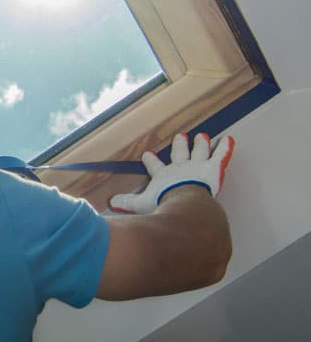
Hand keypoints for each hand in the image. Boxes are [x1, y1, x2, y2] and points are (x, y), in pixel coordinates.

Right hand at [110, 133, 235, 214]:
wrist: (184, 204)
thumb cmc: (164, 204)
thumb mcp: (141, 205)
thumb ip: (127, 203)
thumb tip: (111, 203)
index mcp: (164, 176)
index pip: (156, 167)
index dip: (152, 161)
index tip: (149, 155)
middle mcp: (180, 168)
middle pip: (180, 154)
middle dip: (180, 146)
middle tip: (181, 136)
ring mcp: (197, 166)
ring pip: (199, 152)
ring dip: (200, 144)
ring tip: (202, 136)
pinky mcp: (212, 169)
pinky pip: (220, 156)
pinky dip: (225, 148)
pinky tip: (229, 140)